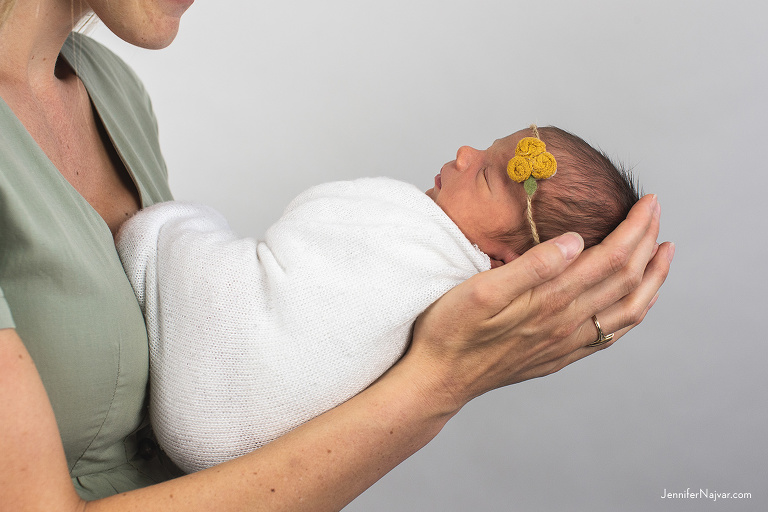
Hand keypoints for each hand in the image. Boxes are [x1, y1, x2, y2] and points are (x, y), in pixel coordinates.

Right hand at [407, 194, 672, 410]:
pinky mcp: (560, 356)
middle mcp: (567, 324)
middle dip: (648, 242)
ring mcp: (567, 343)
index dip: (634, 228)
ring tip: (663, 254)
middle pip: (626, 280)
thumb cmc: (451, 330)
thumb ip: (530, 267)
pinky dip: (633, 312)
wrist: (439, 378)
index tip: (647, 202)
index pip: (610, 258)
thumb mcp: (480, 291)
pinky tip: (634, 302)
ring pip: (628, 310)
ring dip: (652, 279)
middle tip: (655, 212)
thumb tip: (573, 241)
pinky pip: (611, 334)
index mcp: (550, 302)